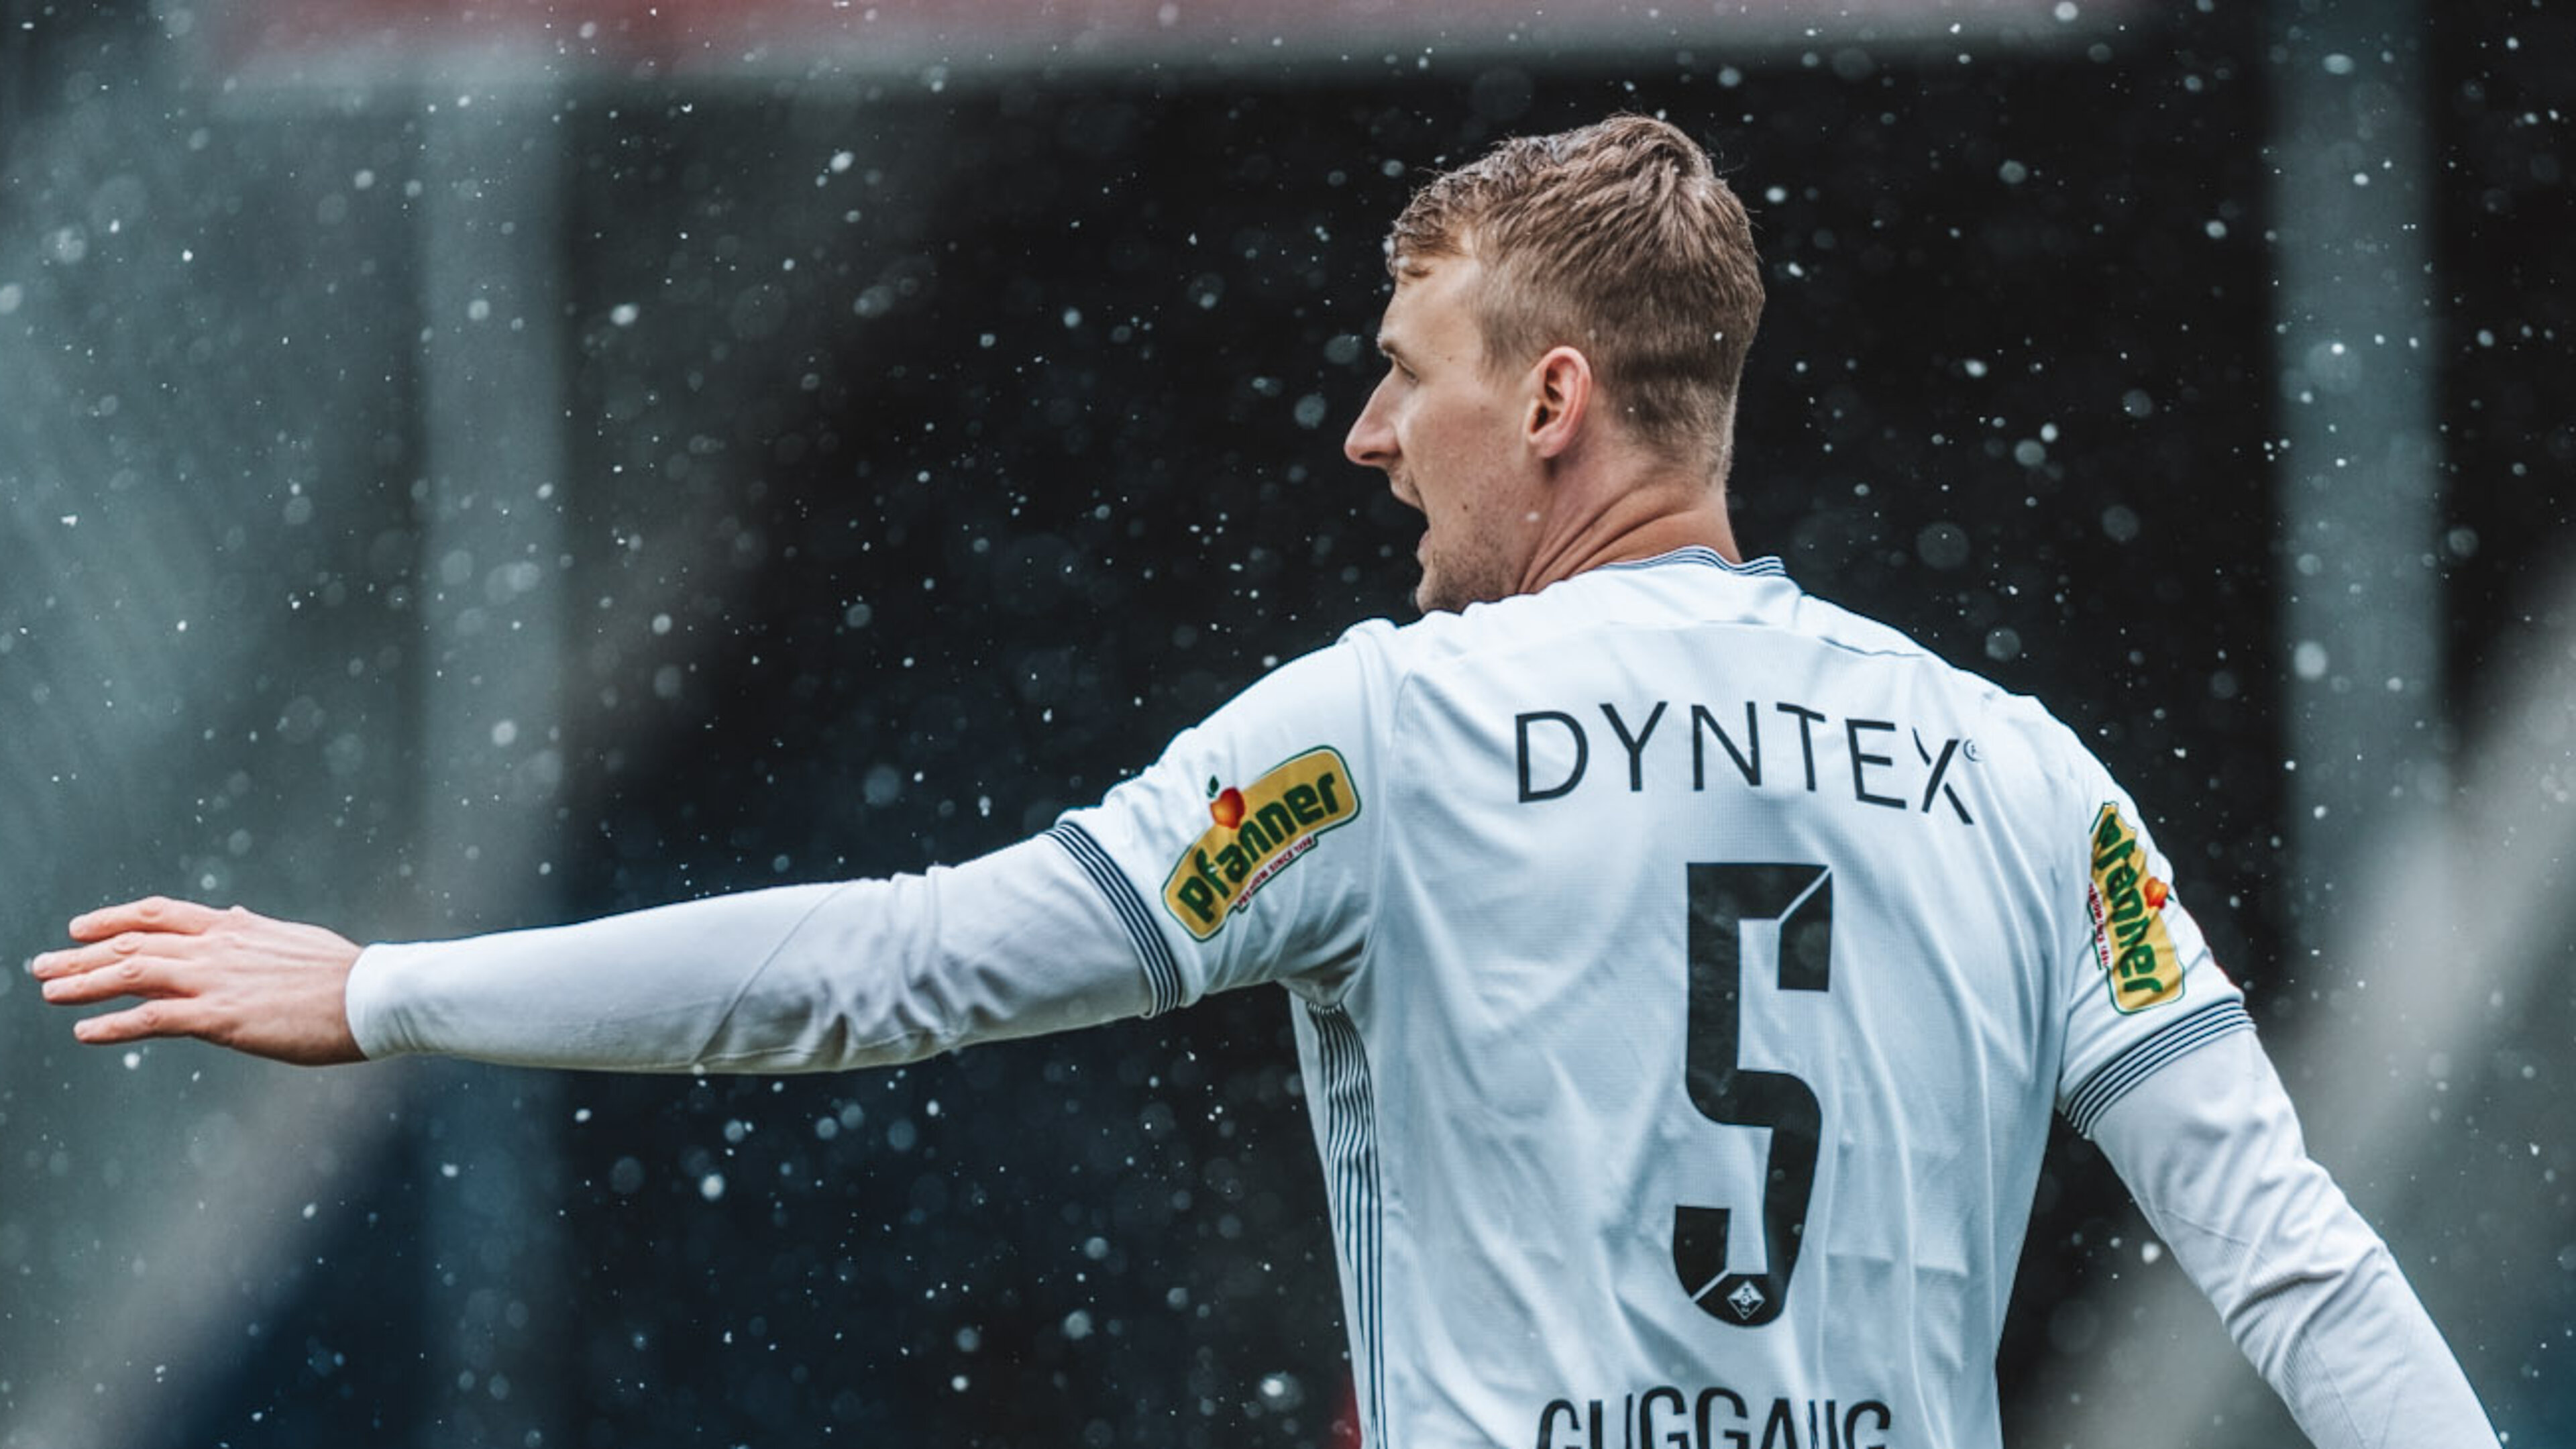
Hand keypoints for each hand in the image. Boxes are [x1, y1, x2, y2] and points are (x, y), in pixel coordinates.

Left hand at [28, 897, 364, 1065]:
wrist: (373, 995)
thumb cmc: (345, 974)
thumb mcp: (293, 938)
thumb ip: (254, 930)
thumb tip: (232, 915)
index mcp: (235, 927)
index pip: (160, 914)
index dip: (114, 918)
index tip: (81, 927)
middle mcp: (215, 947)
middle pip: (132, 943)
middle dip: (81, 954)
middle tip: (42, 964)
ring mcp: (215, 980)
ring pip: (131, 974)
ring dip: (82, 983)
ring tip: (48, 992)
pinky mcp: (220, 1017)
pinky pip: (151, 1019)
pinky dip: (112, 1024)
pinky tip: (84, 1032)